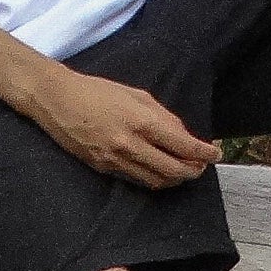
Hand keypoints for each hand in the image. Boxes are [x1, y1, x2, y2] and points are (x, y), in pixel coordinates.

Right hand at [21, 62, 218, 188]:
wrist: (56, 99)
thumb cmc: (96, 90)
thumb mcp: (135, 94)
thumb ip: (163, 116)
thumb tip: (183, 136)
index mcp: (141, 121)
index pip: (183, 146)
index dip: (204, 153)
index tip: (215, 154)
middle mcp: (130, 144)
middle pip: (174, 170)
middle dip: (193, 171)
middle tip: (201, 166)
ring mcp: (115, 159)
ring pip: (156, 180)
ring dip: (175, 178)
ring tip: (182, 170)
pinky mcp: (102, 167)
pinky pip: (136, 179)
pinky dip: (153, 178)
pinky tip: (158, 171)